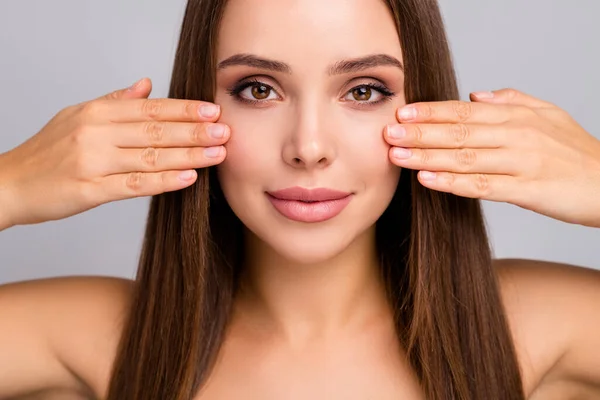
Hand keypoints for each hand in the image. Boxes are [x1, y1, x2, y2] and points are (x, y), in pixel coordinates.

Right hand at [0, 78, 229, 228]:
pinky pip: (134, 185)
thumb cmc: (47, 151)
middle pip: (155, 130)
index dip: (183, 109)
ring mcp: (92, 161)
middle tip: (225, 131)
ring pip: (150, 156)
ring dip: (188, 155)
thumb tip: (147, 84)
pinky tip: (189, 177)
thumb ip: (114, 101)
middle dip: (194, 130)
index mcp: (96, 112)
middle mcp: (95, 132)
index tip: (212, 110)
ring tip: (217, 153)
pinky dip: (165, 181)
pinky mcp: (89, 190)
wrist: (9, 183)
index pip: (150, 107)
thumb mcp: (76, 115)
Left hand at [384, 88, 599, 227]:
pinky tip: (427, 179)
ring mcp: (521, 162)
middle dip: (420, 131)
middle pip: (459, 131)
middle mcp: (516, 135)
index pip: (465, 110)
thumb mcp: (549, 115)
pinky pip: (481, 186)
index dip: (432, 111)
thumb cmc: (575, 152)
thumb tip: (475, 94)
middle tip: (388, 132)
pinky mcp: (526, 190)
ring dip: (426, 155)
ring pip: (464, 157)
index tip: (403, 111)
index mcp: (517, 116)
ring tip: (397, 154)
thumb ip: (511, 101)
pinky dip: (452, 182)